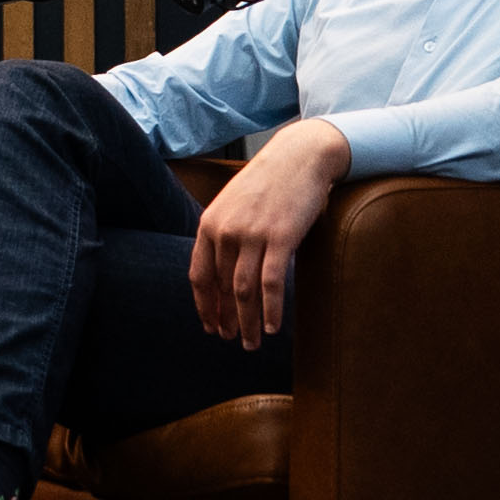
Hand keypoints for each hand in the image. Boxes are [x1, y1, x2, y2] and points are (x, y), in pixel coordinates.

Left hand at [187, 120, 350, 349]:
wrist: (299, 157)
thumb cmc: (268, 183)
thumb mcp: (233, 205)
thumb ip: (223, 235)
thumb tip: (221, 276)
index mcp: (209, 224)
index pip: (200, 276)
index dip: (204, 306)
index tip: (210, 326)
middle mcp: (226, 231)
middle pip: (222, 288)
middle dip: (227, 319)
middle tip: (233, 340)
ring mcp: (252, 235)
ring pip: (243, 292)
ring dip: (248, 323)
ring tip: (253, 343)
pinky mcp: (280, 238)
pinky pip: (271, 284)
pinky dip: (271, 310)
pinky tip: (274, 328)